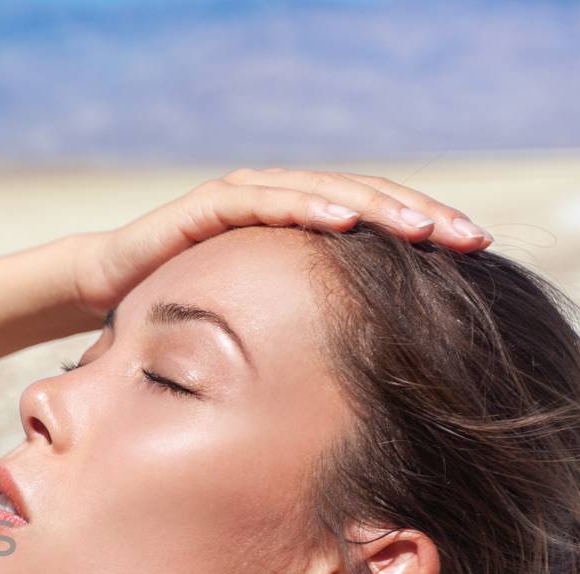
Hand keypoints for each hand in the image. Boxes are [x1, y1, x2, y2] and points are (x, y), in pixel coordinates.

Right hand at [69, 166, 492, 315]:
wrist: (104, 286)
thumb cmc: (179, 309)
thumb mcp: (254, 319)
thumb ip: (300, 326)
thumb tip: (362, 375)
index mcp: (300, 225)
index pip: (375, 219)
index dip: (424, 231)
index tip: (475, 255)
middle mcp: (281, 197)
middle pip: (367, 198)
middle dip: (421, 216)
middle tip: (469, 238)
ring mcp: (248, 192)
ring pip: (329, 191)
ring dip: (380, 208)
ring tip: (423, 229)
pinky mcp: (213, 201)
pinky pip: (271, 199)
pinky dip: (310, 207)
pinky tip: (348, 221)